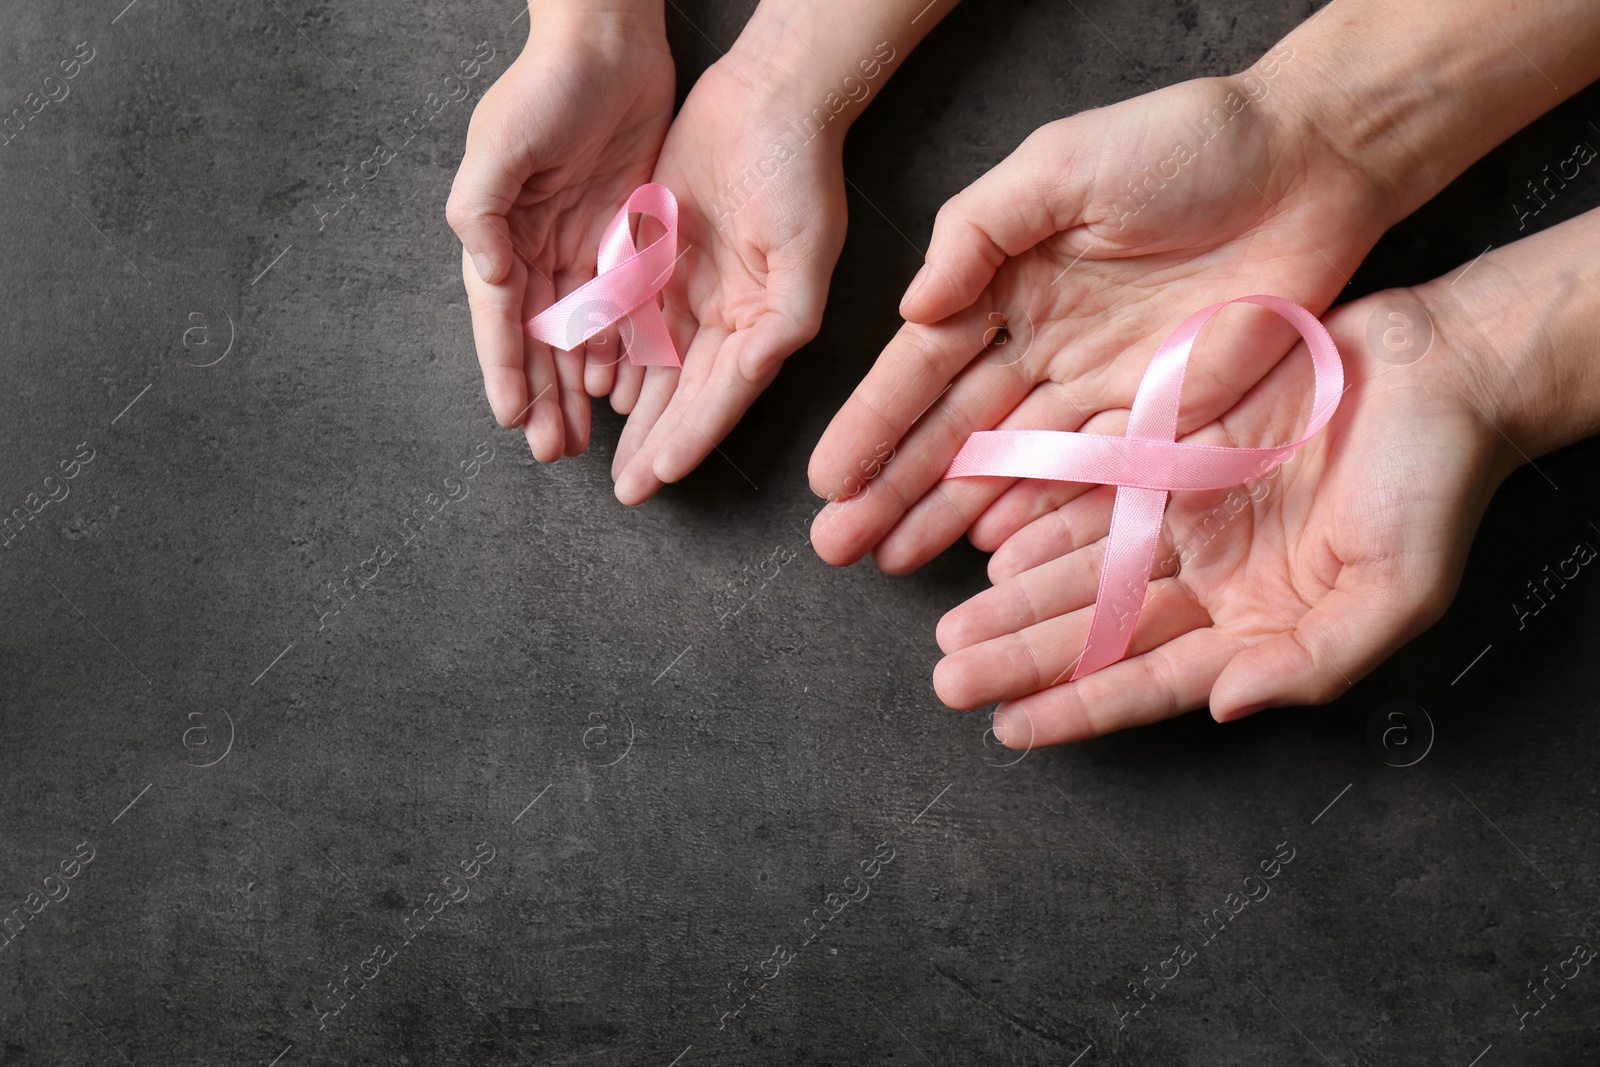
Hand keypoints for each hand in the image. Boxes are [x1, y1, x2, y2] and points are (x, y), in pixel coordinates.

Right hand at [447, 3, 672, 461]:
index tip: (511, 419)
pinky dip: (618, 350)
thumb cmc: (546, 86)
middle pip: (538, 341)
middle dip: (541, 399)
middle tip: (551, 452)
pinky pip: (620, 309)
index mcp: (500, 234)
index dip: (504, 370)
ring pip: (578, 337)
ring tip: (581, 437)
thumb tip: (486, 274)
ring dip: (575, 388)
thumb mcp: (501, 143)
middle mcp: (536, 250)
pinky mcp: (625, 240)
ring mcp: (581, 248)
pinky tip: (621, 387)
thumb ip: (482, 209)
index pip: (501, 318)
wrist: (610, 44)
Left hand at [610, 57, 846, 504]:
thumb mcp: (803, 257)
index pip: (720, 398)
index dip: (689, 440)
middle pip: (682, 395)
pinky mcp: (655, 257)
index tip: (657, 478)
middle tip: (624, 489)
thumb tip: (753, 374)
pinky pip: (626, 317)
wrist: (768, 98)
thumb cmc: (798, 174)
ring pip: (651, 365)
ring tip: (603, 454)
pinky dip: (609, 352)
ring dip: (630, 412)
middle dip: (653, 444)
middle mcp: (725, 317)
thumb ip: (781, 324)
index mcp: (764, 326)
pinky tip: (591, 384)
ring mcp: (688, 289)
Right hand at [807, 68, 1394, 568]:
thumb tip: (913, 308)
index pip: (924, 366)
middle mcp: (1043, 344)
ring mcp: (1100, 387)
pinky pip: (1092, 479)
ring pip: (1011, 467)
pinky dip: (1041, 516)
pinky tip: (991, 549)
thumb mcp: (1058, 165)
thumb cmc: (1184, 143)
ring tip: (892, 559)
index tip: (829, 479)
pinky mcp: (1164, 417)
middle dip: (894, 488)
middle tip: (838, 544)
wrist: (1310, 163)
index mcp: (1007, 282)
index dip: (874, 422)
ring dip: (950, 514)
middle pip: (955, 430)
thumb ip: (977, 232)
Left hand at [932, 282, 1509, 746]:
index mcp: (1259, 624)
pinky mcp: (1175, 453)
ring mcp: (1190, 516)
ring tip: (953, 629)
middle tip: (949, 678)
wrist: (1444, 371)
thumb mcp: (1395, 593)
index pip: (1151, 679)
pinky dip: (1046, 520)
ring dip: (1019, 599)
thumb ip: (1312, 663)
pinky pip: (1096, 494)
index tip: (1009, 729)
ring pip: (1086, 568)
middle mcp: (1213, 578)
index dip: (1080, 707)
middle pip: (1100, 629)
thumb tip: (1224, 708)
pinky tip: (994, 549)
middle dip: (1024, 656)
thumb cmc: (1435, 486)